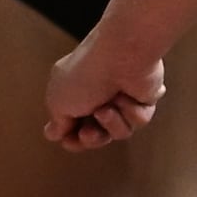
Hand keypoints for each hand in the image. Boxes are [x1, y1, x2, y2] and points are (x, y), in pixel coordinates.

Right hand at [44, 28, 166, 151]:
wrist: (121, 56)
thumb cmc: (86, 75)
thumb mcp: (57, 102)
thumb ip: (56, 122)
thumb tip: (52, 133)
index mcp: (74, 94)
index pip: (73, 129)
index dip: (72, 140)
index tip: (70, 139)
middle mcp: (98, 96)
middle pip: (97, 137)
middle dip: (93, 139)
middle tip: (90, 131)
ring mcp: (122, 98)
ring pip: (119, 132)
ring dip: (112, 123)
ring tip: (108, 108)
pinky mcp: (144, 98)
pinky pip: (138, 121)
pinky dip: (130, 112)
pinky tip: (126, 97)